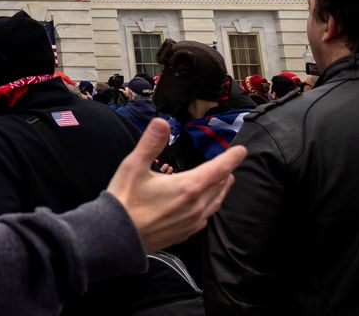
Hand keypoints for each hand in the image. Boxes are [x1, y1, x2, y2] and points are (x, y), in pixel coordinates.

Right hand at [108, 118, 245, 252]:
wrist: (117, 236)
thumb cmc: (125, 199)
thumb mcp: (133, 166)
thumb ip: (150, 143)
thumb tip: (161, 122)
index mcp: (188, 186)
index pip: (218, 169)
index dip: (231, 158)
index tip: (241, 151)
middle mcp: (196, 205)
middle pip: (220, 186)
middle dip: (226, 172)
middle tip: (229, 164)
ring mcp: (192, 221)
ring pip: (215, 202)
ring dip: (221, 189)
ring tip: (225, 181)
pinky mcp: (186, 232)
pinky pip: (206, 216)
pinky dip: (211, 205)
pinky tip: (204, 205)